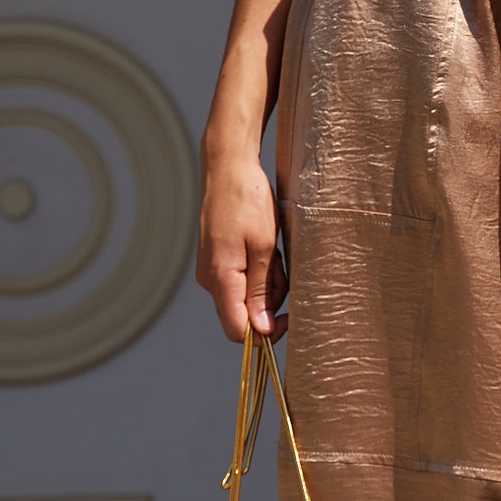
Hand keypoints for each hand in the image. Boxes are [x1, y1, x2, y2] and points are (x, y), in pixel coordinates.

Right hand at [197, 140, 285, 343]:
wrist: (228, 167)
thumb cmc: (248, 201)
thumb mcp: (264, 246)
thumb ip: (262, 290)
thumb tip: (262, 330)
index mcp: (220, 278)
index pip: (238, 331)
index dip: (265, 333)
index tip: (290, 316)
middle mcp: (210, 280)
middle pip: (244, 315)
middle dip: (270, 302)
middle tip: (284, 269)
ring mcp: (211, 271)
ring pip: (245, 298)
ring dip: (267, 284)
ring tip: (274, 253)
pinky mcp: (216, 261)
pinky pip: (241, 281)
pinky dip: (259, 272)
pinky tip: (265, 249)